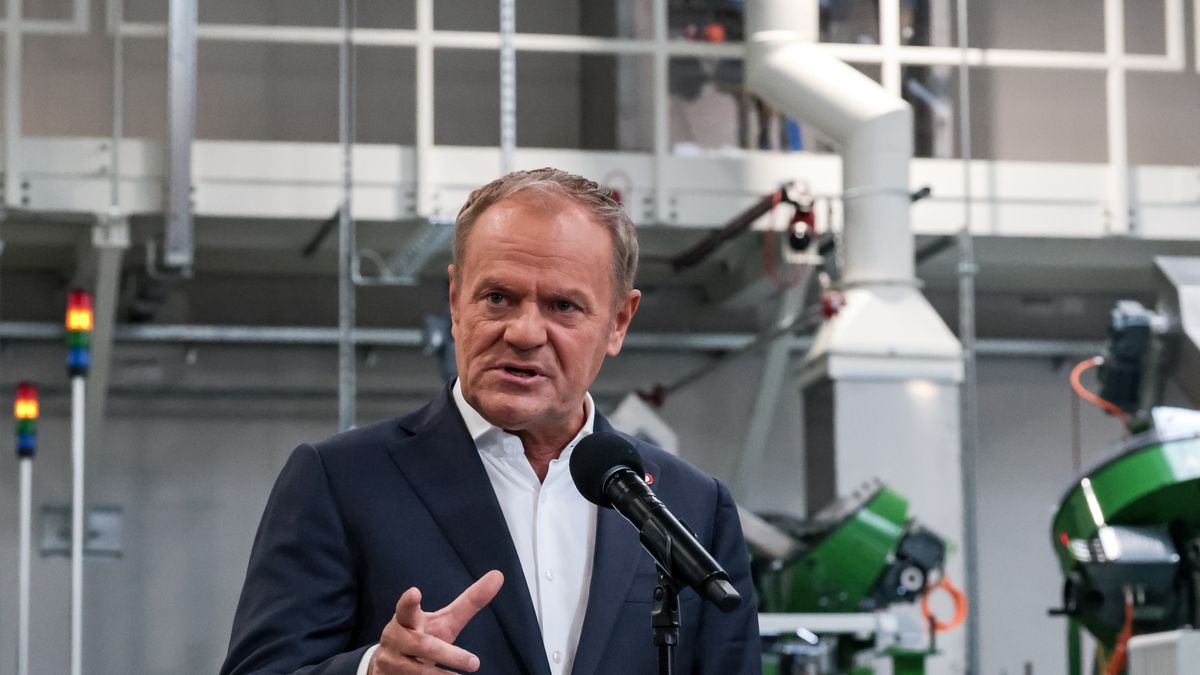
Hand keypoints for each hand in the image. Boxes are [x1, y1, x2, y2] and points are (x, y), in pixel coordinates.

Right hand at [369, 570, 503, 673]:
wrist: (390, 665)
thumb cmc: (423, 635)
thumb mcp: (445, 621)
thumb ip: (470, 602)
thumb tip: (498, 575)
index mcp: (407, 619)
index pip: (406, 608)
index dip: (409, 602)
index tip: (414, 592)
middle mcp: (396, 639)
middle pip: (423, 646)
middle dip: (449, 654)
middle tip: (475, 662)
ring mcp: (391, 662)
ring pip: (417, 671)